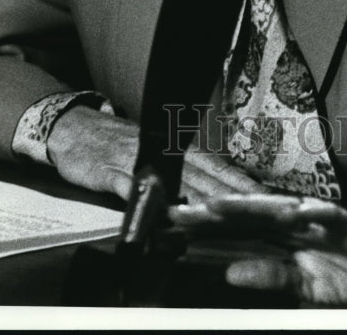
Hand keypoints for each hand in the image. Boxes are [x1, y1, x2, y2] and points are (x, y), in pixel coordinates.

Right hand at [46, 108, 270, 203]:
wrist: (77, 129)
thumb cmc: (119, 144)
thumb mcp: (155, 155)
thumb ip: (182, 173)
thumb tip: (216, 192)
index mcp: (177, 150)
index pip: (217, 169)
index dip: (242, 185)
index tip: (269, 200)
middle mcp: (164, 154)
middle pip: (205, 178)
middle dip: (232, 196)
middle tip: (260, 211)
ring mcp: (139, 162)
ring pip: (175, 183)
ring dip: (199, 200)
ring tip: (224, 216)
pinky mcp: (112, 173)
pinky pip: (133, 189)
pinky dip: (148, 201)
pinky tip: (161, 214)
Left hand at [170, 193, 346, 304]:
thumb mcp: (307, 288)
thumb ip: (271, 277)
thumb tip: (232, 273)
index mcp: (284, 242)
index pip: (240, 232)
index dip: (208, 228)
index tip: (174, 225)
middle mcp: (297, 226)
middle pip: (250, 216)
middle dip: (215, 213)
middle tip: (179, 210)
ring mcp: (322, 223)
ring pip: (282, 211)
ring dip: (253, 207)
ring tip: (222, 206)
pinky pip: (333, 218)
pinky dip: (317, 214)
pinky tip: (300, 211)